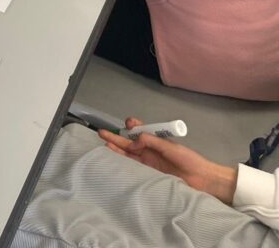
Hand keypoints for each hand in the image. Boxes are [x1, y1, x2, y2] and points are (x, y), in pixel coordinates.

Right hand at [99, 118, 238, 203]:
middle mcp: (150, 151)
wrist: (202, 179)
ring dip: (117, 149)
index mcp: (157, 141)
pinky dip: (123, 162)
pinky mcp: (149, 174)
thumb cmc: (189, 160)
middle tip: (102, 133)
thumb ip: (150, 141)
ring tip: (104, 144)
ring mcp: (149, 163)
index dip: (133, 126)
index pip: (140, 131)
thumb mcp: (170, 146)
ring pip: (128, 154)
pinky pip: (133, 167)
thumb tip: (133, 142)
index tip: (129, 124)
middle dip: (116, 137)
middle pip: (129, 143)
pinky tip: (114, 159)